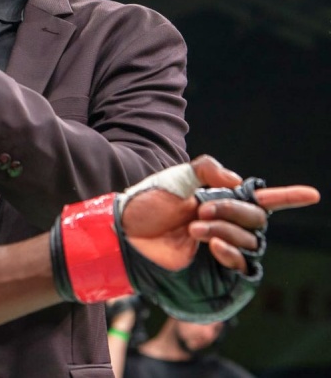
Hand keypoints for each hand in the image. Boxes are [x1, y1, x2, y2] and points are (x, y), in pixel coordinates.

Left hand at [51, 156, 318, 322]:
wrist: (126, 229)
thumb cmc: (148, 203)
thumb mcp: (176, 176)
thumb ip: (208, 168)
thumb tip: (238, 182)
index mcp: (222, 201)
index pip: (263, 200)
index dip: (288, 196)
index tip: (314, 195)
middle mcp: (227, 224)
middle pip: (257, 219)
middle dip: (232, 211)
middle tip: (199, 210)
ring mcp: (223, 247)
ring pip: (250, 240)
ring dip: (225, 231)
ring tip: (194, 229)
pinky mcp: (215, 269)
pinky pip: (243, 266)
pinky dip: (233, 253)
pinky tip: (215, 246)